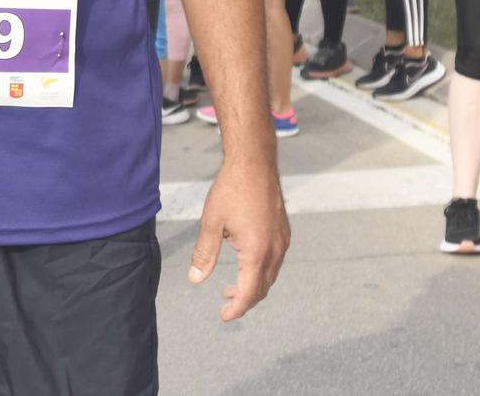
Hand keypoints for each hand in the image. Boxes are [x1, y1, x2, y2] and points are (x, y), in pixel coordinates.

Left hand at [189, 158, 289, 321]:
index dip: (236, 309)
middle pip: (262, 288)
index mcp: (257, 252)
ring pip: (270, 275)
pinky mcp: (283, 232)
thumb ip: (204, 254)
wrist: (254, 163)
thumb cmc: (231, 190)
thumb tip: (195, 280)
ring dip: (253, 286)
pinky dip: (261, 271)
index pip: (249, 293)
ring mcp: (282, 241)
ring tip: (231, 288)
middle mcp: (275, 250)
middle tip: (225, 304)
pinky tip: (245, 263)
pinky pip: (274, 261)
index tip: (224, 316)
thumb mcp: (211, 223)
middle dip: (244, 300)